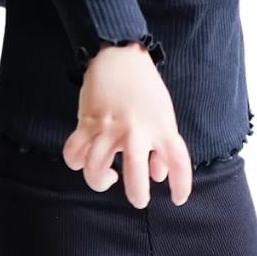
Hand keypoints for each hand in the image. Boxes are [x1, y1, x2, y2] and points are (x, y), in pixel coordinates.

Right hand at [62, 42, 193, 208]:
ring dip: (100, 180)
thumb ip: (163, 146)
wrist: (120, 56)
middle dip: (137, 194)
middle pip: (136, 174)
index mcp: (161, 127)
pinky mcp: (87, 121)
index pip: (179, 162)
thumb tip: (158, 175)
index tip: (177, 199)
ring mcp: (109, 127)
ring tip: (108, 177)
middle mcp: (136, 130)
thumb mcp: (163, 115)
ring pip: (96, 167)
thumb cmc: (145, 87)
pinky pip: (74, 152)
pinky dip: (75, 162)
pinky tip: (83, 161)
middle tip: (138, 199)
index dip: (181, 186)